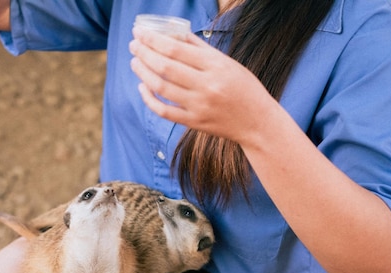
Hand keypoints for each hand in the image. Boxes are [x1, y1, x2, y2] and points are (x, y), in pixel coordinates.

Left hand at [129, 27, 277, 146]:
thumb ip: (200, 49)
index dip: (153, 39)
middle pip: (165, 67)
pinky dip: (149, 99)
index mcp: (216, 66)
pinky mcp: (194, 123)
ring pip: (161, 88)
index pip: (176, 49)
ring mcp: (199, 106)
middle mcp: (207, 85)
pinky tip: (142, 87)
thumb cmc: (243, 88)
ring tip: (135, 62)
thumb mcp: (227, 63)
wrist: (256, 122)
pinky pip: (164, 111)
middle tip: (133, 44)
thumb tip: (173, 33)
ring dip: (143, 73)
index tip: (140, 32)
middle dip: (144, 53)